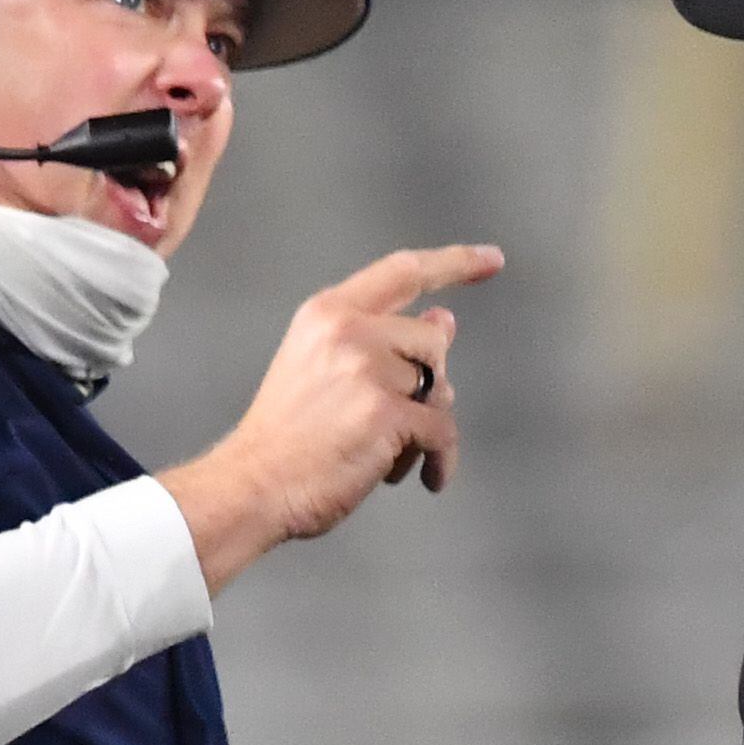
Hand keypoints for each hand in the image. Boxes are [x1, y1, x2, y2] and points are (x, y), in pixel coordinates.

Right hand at [158, 244, 504, 588]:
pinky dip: (441, 460)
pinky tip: (427, 478)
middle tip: (398, 421)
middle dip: (428, 383)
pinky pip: (443, 431)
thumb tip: (446, 321)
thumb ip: (383, 342)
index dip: (454, 263)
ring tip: (389, 454)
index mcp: (328, 312)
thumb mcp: (325, 369)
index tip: (492, 258)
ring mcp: (367, 370)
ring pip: (439, 389)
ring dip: (425, 427)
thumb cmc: (287, 438)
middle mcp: (347, 330)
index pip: (403, 271)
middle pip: (432, 342)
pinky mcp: (385, 413)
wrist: (252, 486)